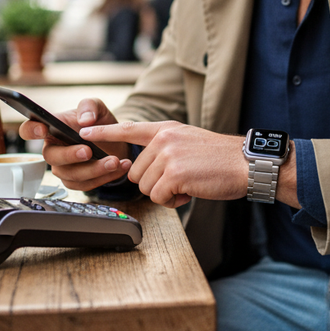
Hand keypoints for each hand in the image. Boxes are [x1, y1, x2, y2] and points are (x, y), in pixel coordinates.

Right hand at [17, 98, 131, 191]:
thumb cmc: (99, 122)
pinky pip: (87, 185)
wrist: (116, 140)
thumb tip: (85, 120)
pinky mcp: (77, 181)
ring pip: (71, 175)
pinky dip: (106, 177)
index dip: (31, 130)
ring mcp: (64, 168)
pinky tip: (120, 167)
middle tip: (88, 151)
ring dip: (94, 169)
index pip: (29, 129)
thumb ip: (90, 106)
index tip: (43, 129)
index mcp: (51, 129)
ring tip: (114, 160)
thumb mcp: (97, 107)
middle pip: (51, 157)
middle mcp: (54, 149)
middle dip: (70, 155)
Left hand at [80, 121, 246, 207]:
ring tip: (188, 184)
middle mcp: (164, 139)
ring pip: (145, 187)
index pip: (128, 128)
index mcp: (166, 130)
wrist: (246, 163)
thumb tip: (144, 168)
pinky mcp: (175, 173)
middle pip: (135, 172)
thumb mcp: (189, 142)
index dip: (104, 132)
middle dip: (154, 184)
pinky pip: (159, 197)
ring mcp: (168, 155)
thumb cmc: (221, 159)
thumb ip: (165, 148)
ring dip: (164, 193)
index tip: (83, 131)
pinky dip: (173, 201)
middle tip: (180, 180)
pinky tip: (190, 191)